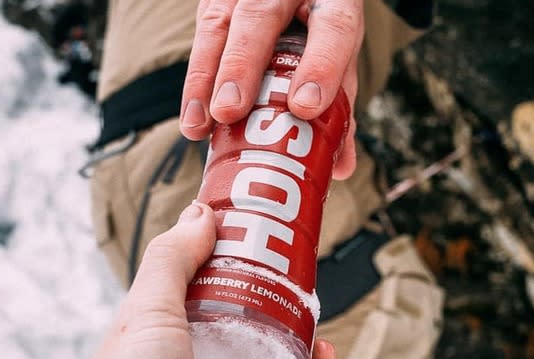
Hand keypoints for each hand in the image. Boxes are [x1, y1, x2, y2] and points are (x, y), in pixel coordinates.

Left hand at [75, 203, 335, 358]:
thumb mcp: (147, 309)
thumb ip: (173, 259)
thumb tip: (200, 213)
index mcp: (171, 351)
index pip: (217, 316)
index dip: (248, 293)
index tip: (274, 268)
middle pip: (255, 353)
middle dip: (288, 330)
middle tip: (304, 307)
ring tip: (321, 342)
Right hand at [180, 0, 364, 179]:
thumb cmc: (320, 25)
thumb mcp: (339, 53)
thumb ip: (339, 102)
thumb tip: (338, 167)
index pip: (332, 26)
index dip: (320, 65)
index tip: (305, 107)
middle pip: (261, 17)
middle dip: (242, 66)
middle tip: (232, 110)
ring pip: (220, 25)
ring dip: (206, 79)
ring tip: (202, 124)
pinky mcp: (217, 0)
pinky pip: (201, 38)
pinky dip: (195, 82)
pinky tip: (194, 116)